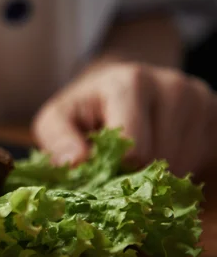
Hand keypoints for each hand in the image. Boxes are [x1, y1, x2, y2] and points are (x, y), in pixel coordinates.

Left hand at [33, 61, 216, 175]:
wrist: (117, 85)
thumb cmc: (84, 109)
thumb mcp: (56, 120)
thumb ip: (58, 140)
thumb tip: (76, 163)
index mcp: (130, 83)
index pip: (135, 150)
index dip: (115, 170)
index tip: (100, 167)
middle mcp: (172, 85)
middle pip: (162, 159)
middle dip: (135, 173)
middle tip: (116, 165)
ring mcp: (198, 98)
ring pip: (184, 164)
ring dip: (156, 173)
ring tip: (135, 156)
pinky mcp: (214, 113)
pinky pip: (202, 161)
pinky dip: (178, 167)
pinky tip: (158, 152)